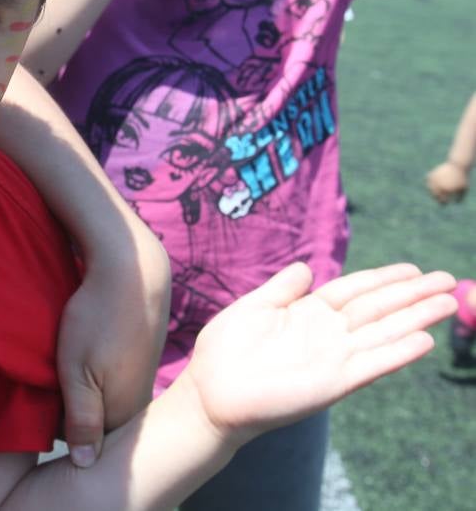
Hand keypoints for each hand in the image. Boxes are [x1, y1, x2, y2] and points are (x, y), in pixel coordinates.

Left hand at [56, 228, 169, 466]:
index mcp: (122, 413)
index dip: (57, 426)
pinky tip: (80, 350)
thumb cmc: (97, 319)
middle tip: (43, 381)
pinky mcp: (139, 356)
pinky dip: (92, 368)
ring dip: (79, 384)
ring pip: (101, 395)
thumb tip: (84, 464)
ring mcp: (141, 378)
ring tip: (58, 362)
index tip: (37, 405)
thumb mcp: (77, 373)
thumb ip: (81, 420)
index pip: (83, 441)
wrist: (132, 269)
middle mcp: (138, 401)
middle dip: (68, 408)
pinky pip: (109, 376)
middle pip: (94, 419)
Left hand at [183, 262, 455, 445]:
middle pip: (377, 308)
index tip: (413, 269)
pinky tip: (424, 341)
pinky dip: (398, 353)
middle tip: (448, 280)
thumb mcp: (253, 307)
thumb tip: (306, 267)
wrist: (211, 393)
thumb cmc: (225, 351)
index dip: (383, 279)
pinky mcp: (333, 383)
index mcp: (307, 313)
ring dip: (416, 319)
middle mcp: (327, 334)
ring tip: (448, 303)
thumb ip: (281, 289)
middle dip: (412, 295)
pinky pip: (371, 365)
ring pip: (383, 333)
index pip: (354, 290)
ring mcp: (333, 358)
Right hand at [426, 160, 468, 203]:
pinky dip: (429, 182)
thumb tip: (456, 203)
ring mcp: (434, 180)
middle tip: (439, 199)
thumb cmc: (462, 178)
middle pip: (434, 195)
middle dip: (437, 198)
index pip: (442, 200)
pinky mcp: (432, 174)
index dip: (443, 203)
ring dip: (432, 191)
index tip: (445, 203)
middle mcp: (438, 186)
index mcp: (446, 190)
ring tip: (435, 192)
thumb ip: (460, 197)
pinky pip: (428, 180)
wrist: (457, 165)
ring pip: (429, 188)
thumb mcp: (464, 188)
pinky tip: (432, 183)